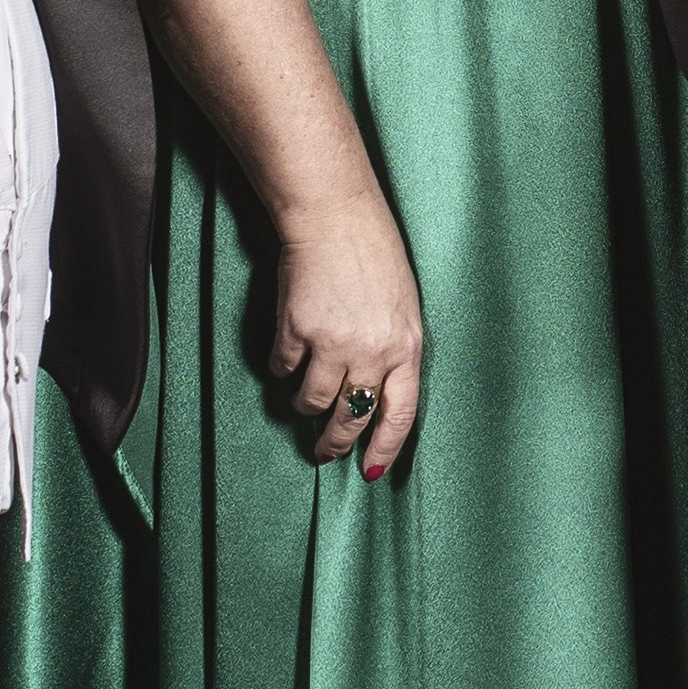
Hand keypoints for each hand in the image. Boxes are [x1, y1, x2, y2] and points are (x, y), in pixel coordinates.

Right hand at [268, 190, 428, 477]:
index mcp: (406, 347)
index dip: (383, 448)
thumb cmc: (374, 255)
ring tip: (300, 401)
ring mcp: (332, 343)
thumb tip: (373, 393)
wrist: (335, 217)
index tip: (370, 470)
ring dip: (302, 406)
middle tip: (323, 453)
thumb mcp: (402, 307)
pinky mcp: (296, 330)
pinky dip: (281, 368)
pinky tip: (285, 358)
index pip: (399, 416)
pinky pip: (282, 368)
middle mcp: (371, 352)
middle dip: (335, 442)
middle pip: (351, 418)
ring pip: (310, 400)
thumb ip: (393, 351)